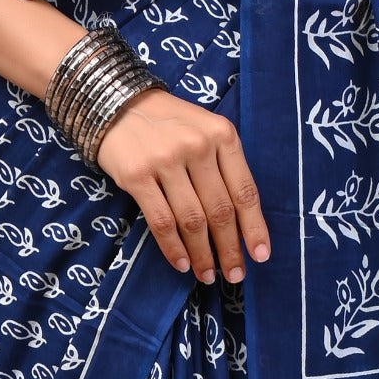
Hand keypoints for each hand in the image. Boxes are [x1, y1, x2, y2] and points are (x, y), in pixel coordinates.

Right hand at [95, 87, 270, 283]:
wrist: (117, 103)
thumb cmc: (169, 123)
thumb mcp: (205, 130)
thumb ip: (223, 166)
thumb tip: (241, 223)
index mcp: (222, 134)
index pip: (245, 190)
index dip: (255, 227)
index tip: (261, 255)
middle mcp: (197, 146)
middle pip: (220, 210)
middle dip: (230, 249)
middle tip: (235, 274)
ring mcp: (166, 160)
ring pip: (192, 220)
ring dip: (203, 255)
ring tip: (208, 274)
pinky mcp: (137, 175)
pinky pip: (162, 221)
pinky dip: (173, 248)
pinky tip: (181, 263)